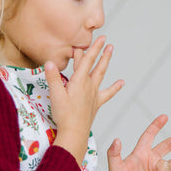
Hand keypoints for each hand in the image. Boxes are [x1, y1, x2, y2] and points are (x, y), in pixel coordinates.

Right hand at [45, 36, 123, 164]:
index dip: (93, 48)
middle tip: (106, 41)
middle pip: (95, 65)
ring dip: (105, 62)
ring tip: (110, 52)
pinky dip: (115, 88)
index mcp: (79, 82)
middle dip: (100, 52)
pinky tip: (121, 83)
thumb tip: (49, 62)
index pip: (87, 61)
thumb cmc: (64, 115)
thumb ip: (52, 78)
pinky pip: (107, 94)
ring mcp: (94, 94)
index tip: (100, 37)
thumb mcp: (55, 95)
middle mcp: (88, 86)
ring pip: (100, 75)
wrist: (74, 133)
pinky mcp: (96, 104)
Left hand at [100, 115, 170, 170]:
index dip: (156, 126)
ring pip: (169, 159)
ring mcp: (155, 166)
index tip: (164, 117)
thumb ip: (114, 153)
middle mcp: (149, 157)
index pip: (149, 135)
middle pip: (166, 144)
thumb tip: (116, 140)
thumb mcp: (114, 167)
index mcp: (139, 152)